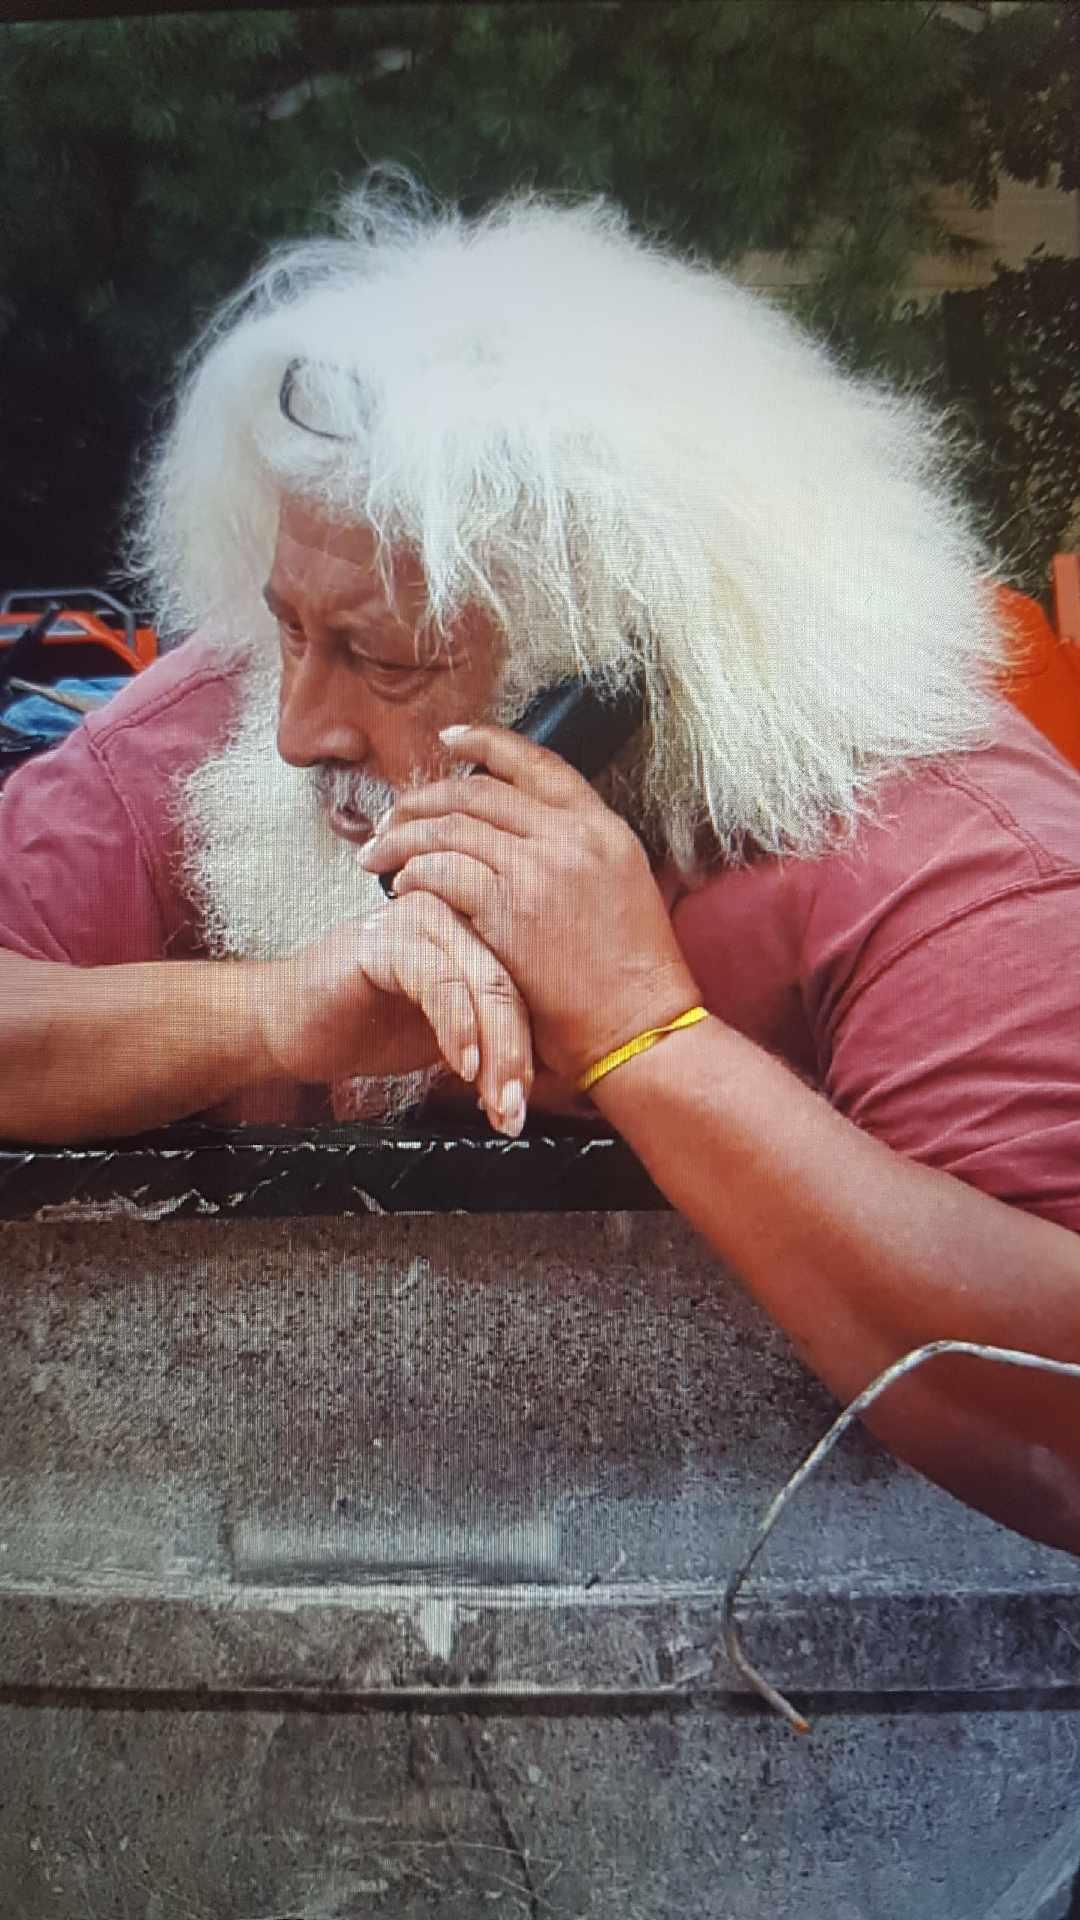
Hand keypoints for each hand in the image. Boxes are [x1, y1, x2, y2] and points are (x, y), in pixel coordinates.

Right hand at [254, 893, 534, 1134]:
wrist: (288, 1027)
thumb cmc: (367, 1029)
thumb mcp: (451, 1038)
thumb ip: (497, 1037)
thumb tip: (564, 1074)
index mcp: (476, 929)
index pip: (528, 985)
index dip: (537, 1049)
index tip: (529, 1107)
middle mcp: (455, 912)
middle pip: (511, 983)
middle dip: (519, 1057)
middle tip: (515, 1113)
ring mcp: (420, 918)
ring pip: (482, 981)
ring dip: (496, 1052)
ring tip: (496, 1104)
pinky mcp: (385, 937)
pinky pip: (438, 980)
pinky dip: (457, 1027)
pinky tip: (461, 1067)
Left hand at [357, 722, 699, 1086]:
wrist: (641, 1028)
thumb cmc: (632, 977)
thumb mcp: (626, 889)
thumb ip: (582, 852)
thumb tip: (533, 834)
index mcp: (602, 827)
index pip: (535, 763)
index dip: (486, 743)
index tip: (450, 739)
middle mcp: (572, 836)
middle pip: (478, 792)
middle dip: (423, 799)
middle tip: (391, 817)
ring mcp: (539, 869)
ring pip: (450, 827)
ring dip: (403, 837)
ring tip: (377, 854)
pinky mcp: (508, 909)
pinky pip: (442, 872)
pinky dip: (413, 875)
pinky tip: (401, 888)